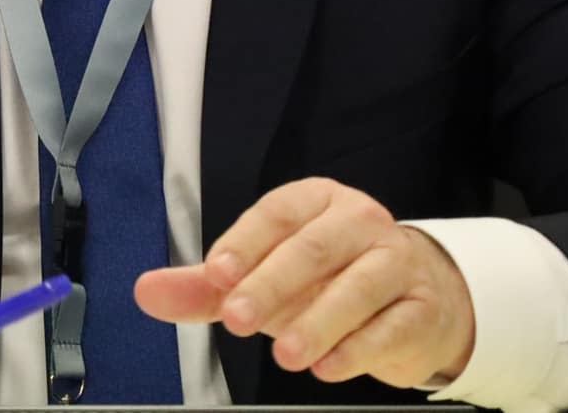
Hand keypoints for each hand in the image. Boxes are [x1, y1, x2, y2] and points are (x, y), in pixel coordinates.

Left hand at [135, 177, 474, 386]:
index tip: (217, 274)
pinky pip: (392, 324)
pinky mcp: (422, 306)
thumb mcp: (264, 278)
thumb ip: (207, 288)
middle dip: (273, 283)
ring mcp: (396, 261)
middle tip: (240, 319)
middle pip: (314, 247)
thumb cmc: (328, 282)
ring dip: (319, 321)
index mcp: (316, 202)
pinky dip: (360, 347)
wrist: (417, 301)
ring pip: (358, 285)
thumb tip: (146, 292)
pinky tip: (331, 366)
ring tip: (287, 355)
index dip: (245, 241)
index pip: (277, 213)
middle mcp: (359, 222)